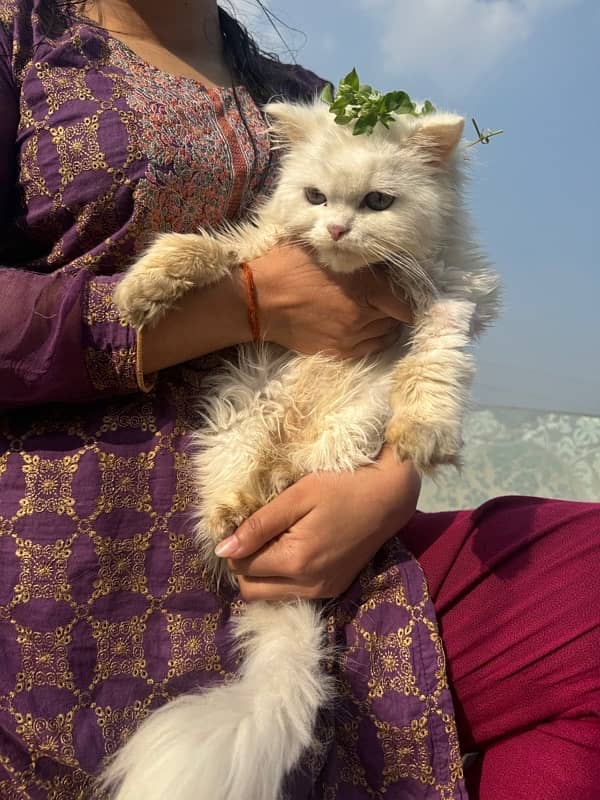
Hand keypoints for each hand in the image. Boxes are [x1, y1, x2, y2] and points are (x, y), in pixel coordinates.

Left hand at [214, 447, 420, 600]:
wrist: (390, 495)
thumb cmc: (342, 485)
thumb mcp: (298, 497)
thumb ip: (259, 525)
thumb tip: (222, 549)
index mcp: (297, 561)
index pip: (241, 566)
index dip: (235, 544)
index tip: (244, 522)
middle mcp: (309, 585)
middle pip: (251, 590)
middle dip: (245, 564)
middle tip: (256, 533)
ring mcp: (323, 591)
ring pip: (269, 596)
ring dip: (263, 573)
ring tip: (275, 540)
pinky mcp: (334, 588)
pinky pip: (292, 593)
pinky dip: (283, 577)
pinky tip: (294, 548)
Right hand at [251, 244, 411, 358]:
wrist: (259, 299)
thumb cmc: (290, 266)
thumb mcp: (329, 250)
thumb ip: (358, 255)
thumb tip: (379, 253)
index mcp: (367, 289)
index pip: (405, 303)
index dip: (409, 296)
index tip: (406, 290)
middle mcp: (364, 316)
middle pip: (396, 319)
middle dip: (395, 309)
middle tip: (386, 297)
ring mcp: (350, 337)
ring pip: (384, 335)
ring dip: (384, 324)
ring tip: (375, 312)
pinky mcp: (338, 351)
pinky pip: (369, 349)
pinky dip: (372, 338)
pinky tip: (364, 327)